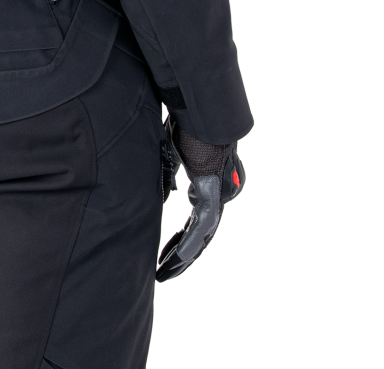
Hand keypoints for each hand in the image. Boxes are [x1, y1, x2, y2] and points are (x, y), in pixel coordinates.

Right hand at [156, 111, 245, 281]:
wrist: (201, 110)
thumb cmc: (186, 123)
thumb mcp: (172, 152)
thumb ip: (169, 175)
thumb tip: (166, 194)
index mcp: (211, 182)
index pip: (196, 219)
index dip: (180, 238)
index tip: (165, 252)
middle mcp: (221, 192)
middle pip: (200, 233)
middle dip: (180, 253)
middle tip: (162, 271)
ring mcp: (220, 194)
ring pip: (202, 235)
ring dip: (182, 256)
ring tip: (164, 273)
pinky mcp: (214, 192)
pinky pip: (202, 227)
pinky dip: (187, 244)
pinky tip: (176, 259)